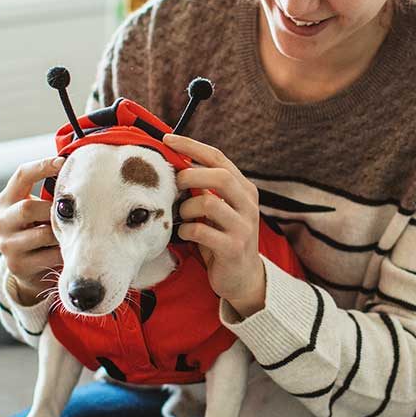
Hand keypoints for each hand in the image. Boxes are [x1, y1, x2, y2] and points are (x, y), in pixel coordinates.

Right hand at [0, 156, 65, 302]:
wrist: (29, 268)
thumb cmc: (41, 229)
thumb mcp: (39, 209)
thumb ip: (51, 193)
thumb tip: (82, 170)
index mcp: (7, 200)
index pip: (21, 176)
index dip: (41, 166)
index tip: (63, 161)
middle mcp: (1, 221)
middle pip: (27, 208)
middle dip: (53, 210)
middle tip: (73, 213)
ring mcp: (7, 245)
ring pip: (42, 234)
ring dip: (62, 233)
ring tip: (76, 232)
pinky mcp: (17, 265)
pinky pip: (49, 256)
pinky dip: (64, 251)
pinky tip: (72, 249)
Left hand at [164, 133, 265, 312]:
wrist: (242, 277)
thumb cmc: (222, 237)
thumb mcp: (218, 209)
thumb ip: (205, 188)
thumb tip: (175, 164)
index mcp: (244, 188)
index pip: (219, 157)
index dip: (191, 146)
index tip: (167, 139)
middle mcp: (248, 204)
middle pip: (220, 176)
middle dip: (191, 175)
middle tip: (176, 185)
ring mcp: (243, 226)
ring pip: (209, 203)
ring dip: (187, 208)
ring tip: (184, 217)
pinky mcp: (233, 248)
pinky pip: (202, 231)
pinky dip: (187, 231)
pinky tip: (186, 234)